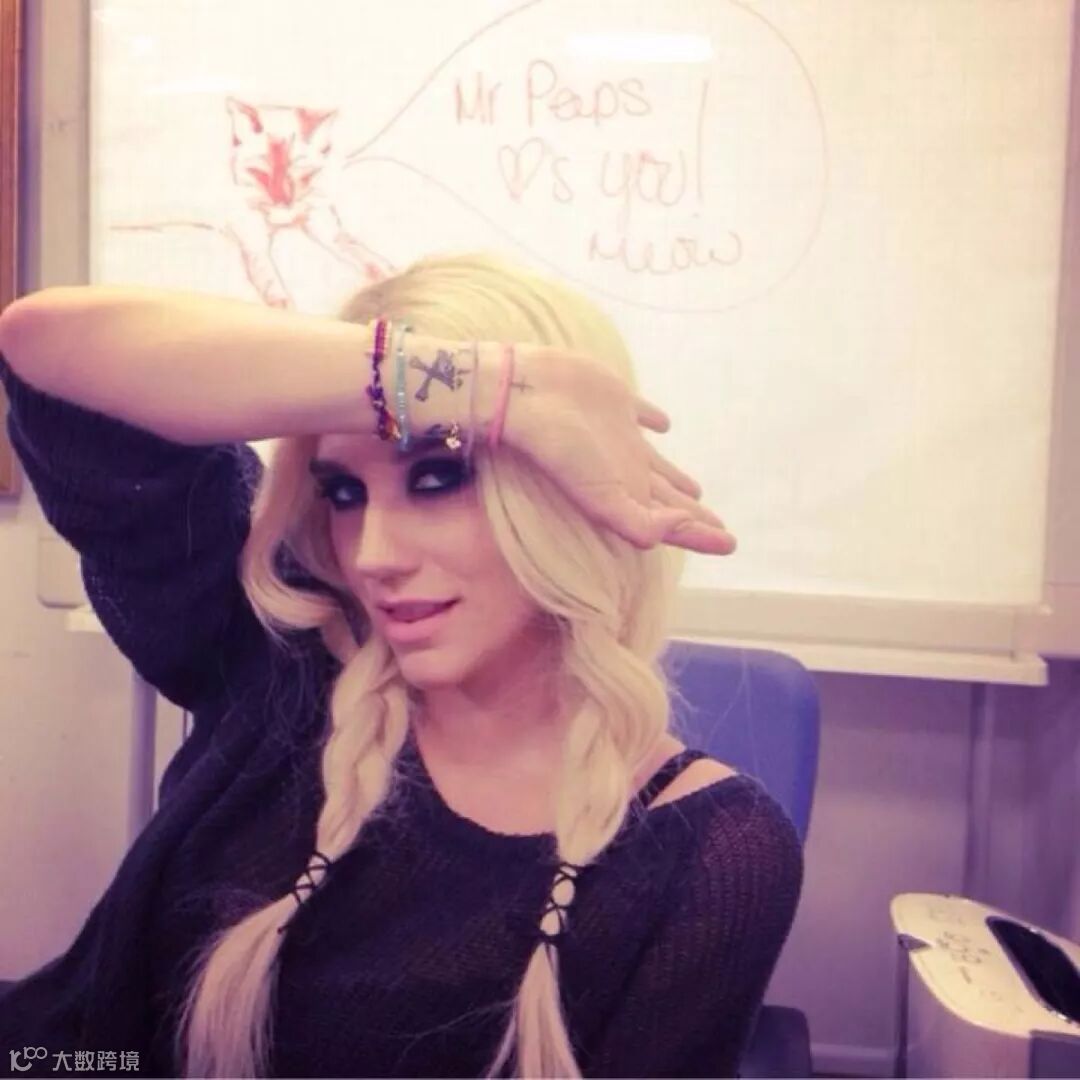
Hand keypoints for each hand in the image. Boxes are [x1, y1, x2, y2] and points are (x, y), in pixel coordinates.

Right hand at [498, 344, 737, 553]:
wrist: (525, 397)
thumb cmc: (561, 451)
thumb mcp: (601, 498)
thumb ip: (641, 523)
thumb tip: (681, 526)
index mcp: (626, 494)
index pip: (671, 523)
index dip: (700, 535)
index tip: (730, 544)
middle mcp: (625, 470)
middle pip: (668, 500)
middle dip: (693, 516)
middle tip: (719, 530)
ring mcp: (621, 436)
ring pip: (659, 465)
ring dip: (677, 479)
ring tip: (696, 491)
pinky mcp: (615, 401)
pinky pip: (643, 414)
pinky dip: (656, 420)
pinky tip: (664, 424)